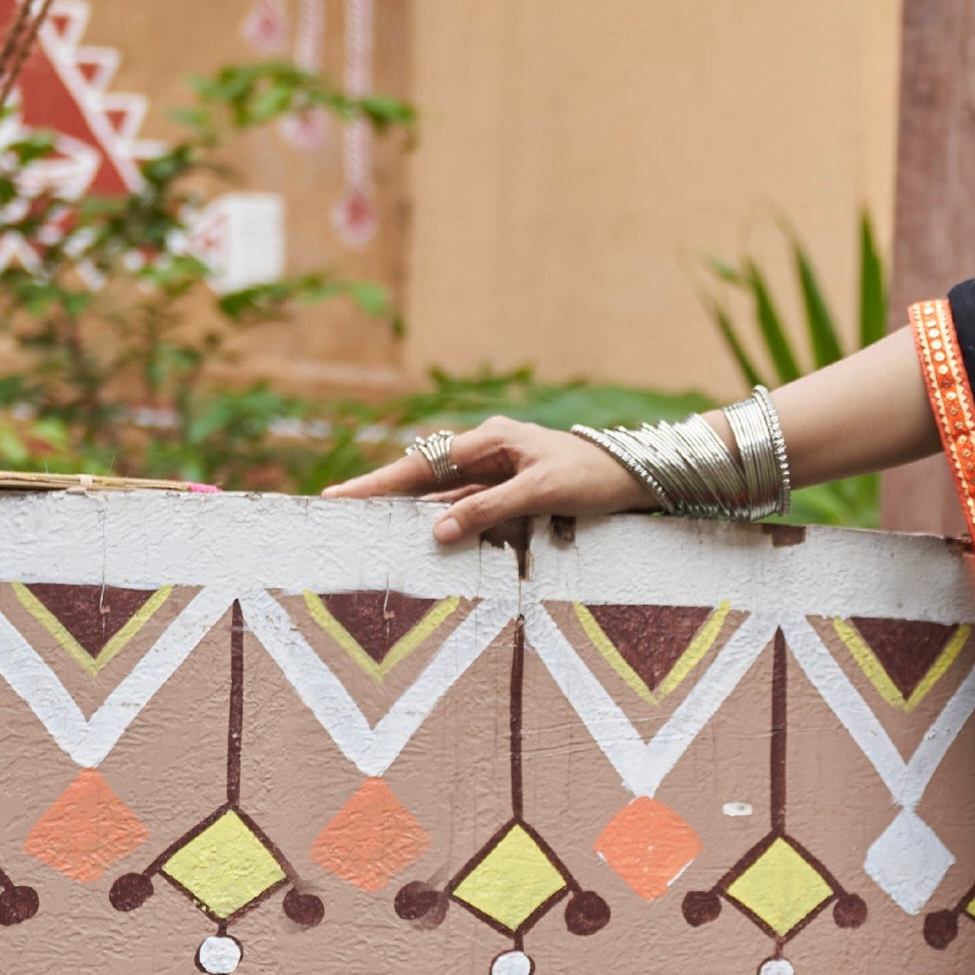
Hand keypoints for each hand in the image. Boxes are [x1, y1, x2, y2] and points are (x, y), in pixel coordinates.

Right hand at [331, 413, 646, 548]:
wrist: (636, 475)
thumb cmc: (593, 477)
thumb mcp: (541, 492)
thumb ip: (488, 510)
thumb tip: (437, 532)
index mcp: (491, 440)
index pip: (424, 464)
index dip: (380, 482)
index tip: (340, 496)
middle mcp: (488, 451)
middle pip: (424, 475)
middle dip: (382, 493)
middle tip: (338, 512)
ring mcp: (497, 472)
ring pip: (442, 493)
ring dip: (410, 510)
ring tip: (368, 527)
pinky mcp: (508, 491)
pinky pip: (466, 506)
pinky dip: (444, 520)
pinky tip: (421, 535)